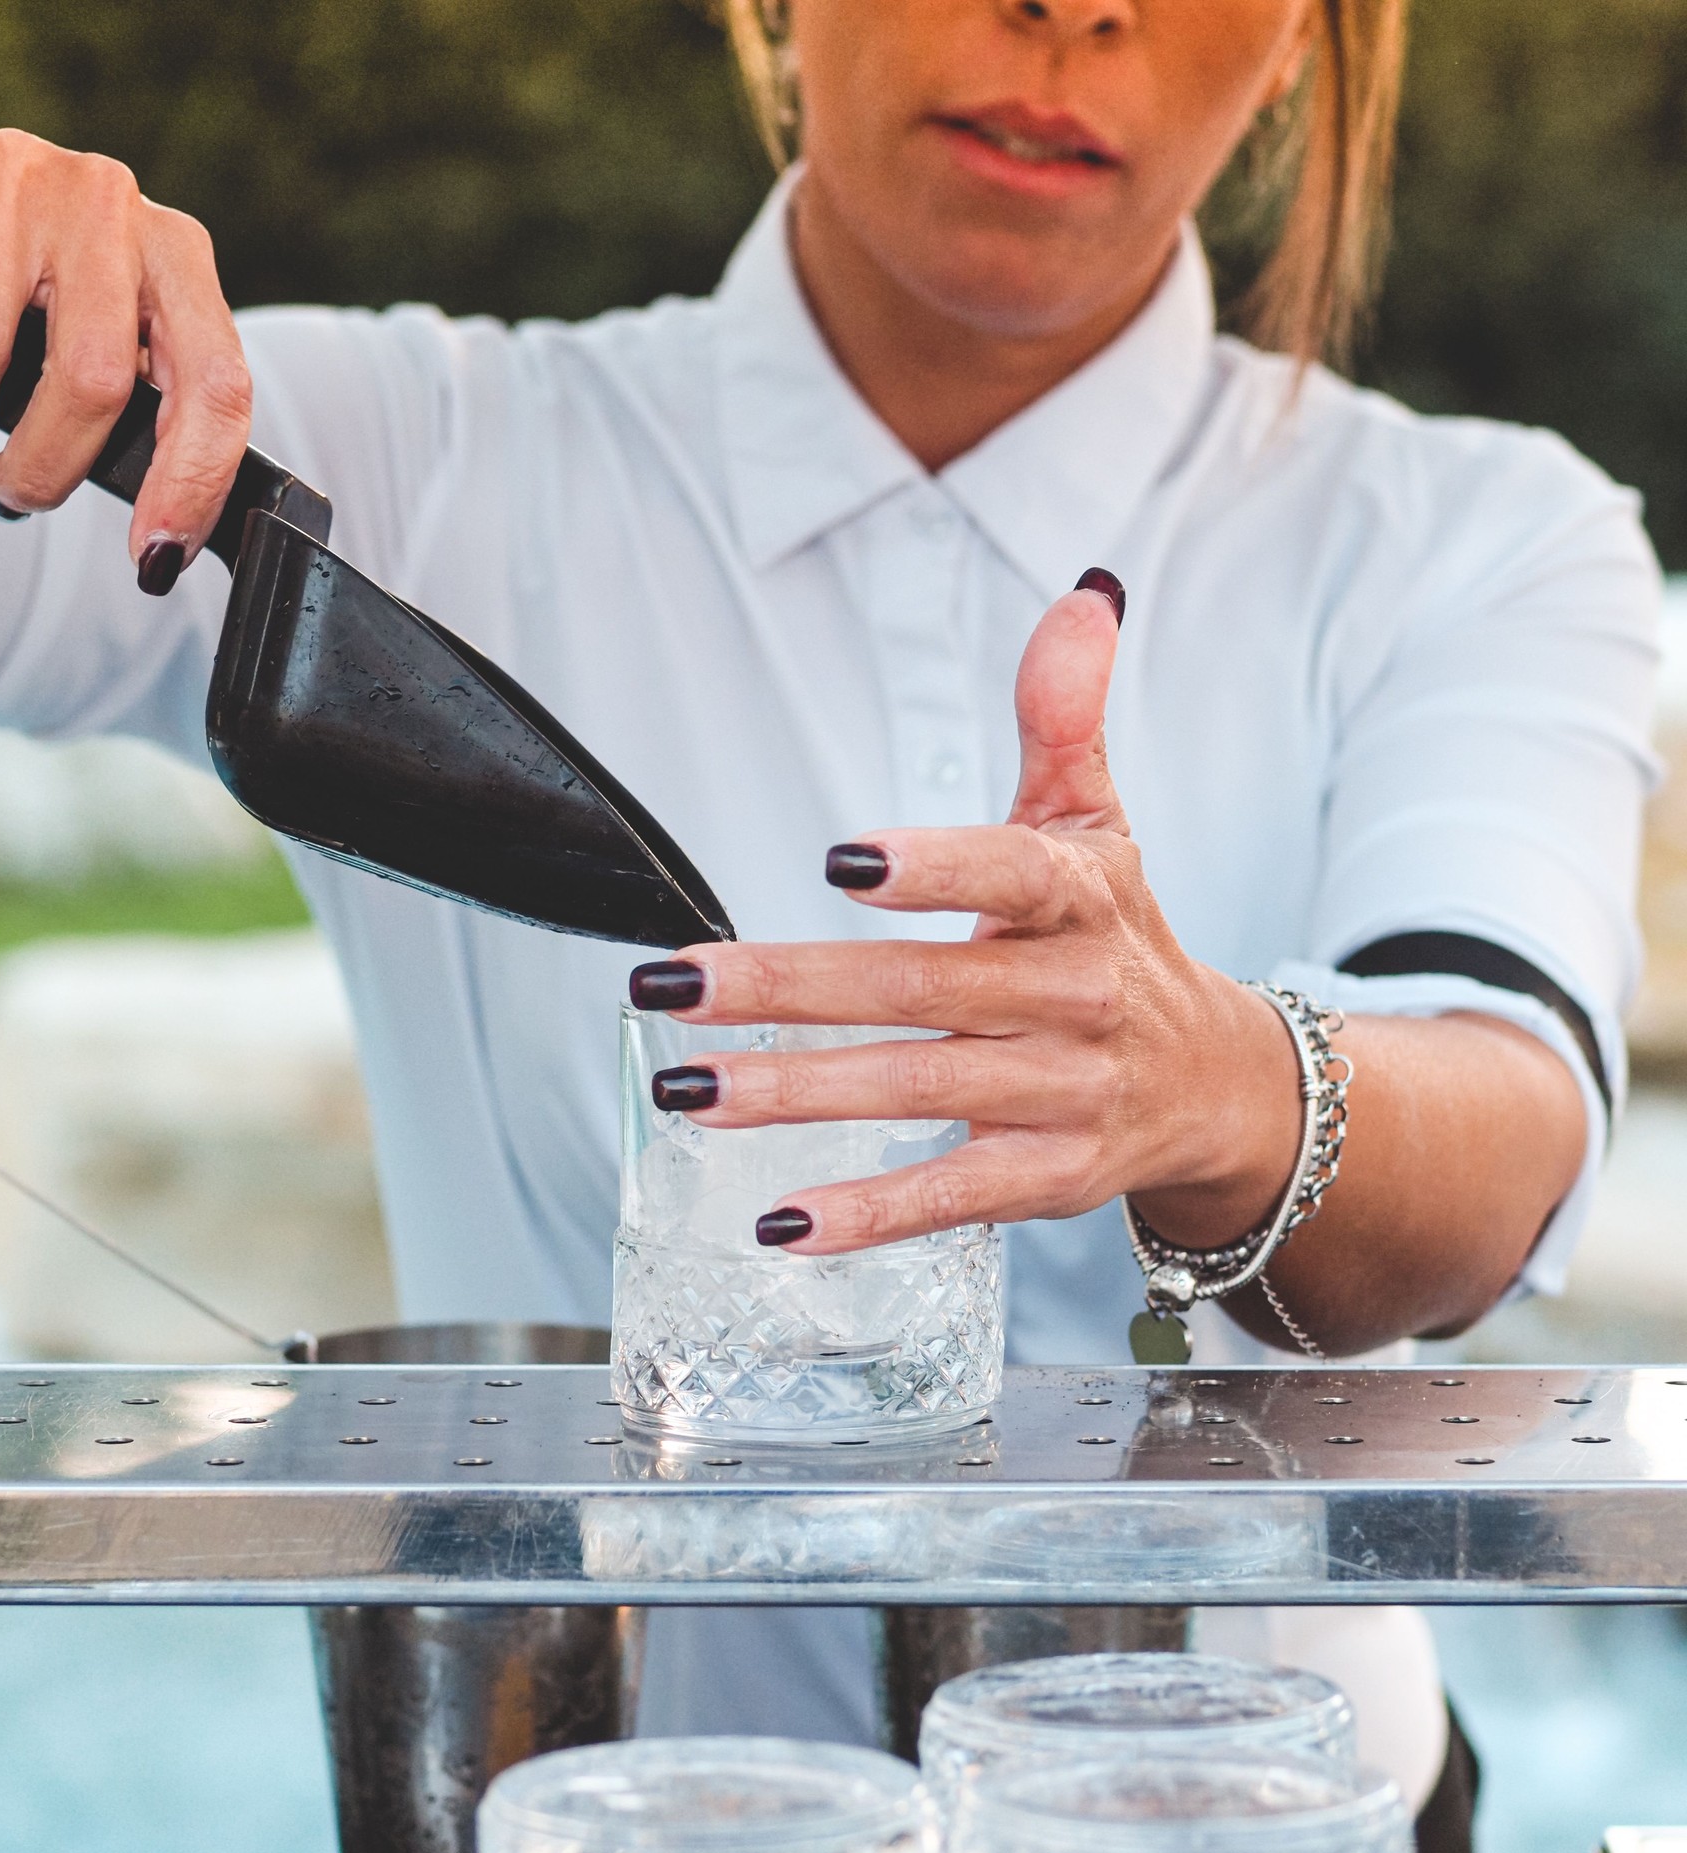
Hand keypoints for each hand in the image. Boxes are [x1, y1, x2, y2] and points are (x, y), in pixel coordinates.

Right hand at [0, 116, 249, 583]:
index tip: (156, 558)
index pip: (216, 384)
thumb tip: (167, 547)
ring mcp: (14, 174)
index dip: (192, 483)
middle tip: (14, 495)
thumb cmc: (29, 293)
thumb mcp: (107, 336)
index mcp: (177, 256)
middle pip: (95, 382)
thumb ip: (148, 412)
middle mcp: (107, 204)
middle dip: (47, 470)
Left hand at [633, 573, 1303, 1254]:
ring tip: (688, 1087)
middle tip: (670, 985)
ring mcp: (1063, 1095)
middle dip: (788, 987)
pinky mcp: (1050, 1178)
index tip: (837, 857)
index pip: (1010, 873)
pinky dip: (870, 1214)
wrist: (1220, 1085)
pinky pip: (953, 1194)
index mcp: (1080, 897)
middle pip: (922, 989)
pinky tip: (780, 1221)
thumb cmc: (1123, 941)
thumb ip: (1066, 720)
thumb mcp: (1099, 827)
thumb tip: (1085, 592)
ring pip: (919, 1088)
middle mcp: (1076, 998)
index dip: (933, 866)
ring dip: (797, 1094)